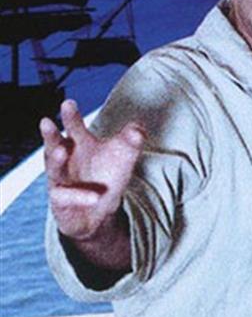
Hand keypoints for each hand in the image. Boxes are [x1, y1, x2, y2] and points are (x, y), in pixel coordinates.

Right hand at [42, 100, 143, 241]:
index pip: (73, 127)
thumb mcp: (122, 158)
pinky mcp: (60, 201)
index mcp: (79, 145)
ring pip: (53, 168)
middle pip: (54, 144)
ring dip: (55, 159)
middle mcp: (66, 160)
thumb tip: (138, 128)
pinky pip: (66, 197)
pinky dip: (80, 196)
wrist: (98, 213)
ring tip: (61, 150)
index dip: (71, 116)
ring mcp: (60, 180)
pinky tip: (95, 197)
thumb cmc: (106, 177)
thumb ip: (130, 142)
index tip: (69, 103)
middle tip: (47, 121)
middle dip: (51, 134)